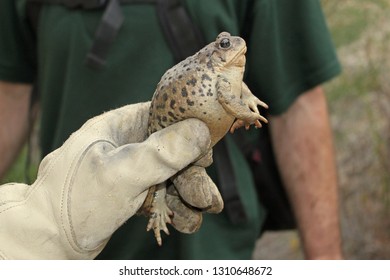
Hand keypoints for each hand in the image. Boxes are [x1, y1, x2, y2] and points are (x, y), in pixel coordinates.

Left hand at [0, 102, 211, 258]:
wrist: (46, 240)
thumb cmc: (75, 202)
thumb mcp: (121, 173)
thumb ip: (162, 152)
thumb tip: (201, 130)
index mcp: (118, 126)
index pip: (163, 115)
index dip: (188, 130)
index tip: (206, 151)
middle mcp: (125, 145)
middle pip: (171, 150)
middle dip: (192, 174)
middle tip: (207, 197)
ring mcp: (128, 170)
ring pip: (169, 175)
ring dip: (188, 193)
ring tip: (206, 210)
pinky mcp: (130, 193)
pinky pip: (160, 194)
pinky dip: (174, 207)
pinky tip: (189, 220)